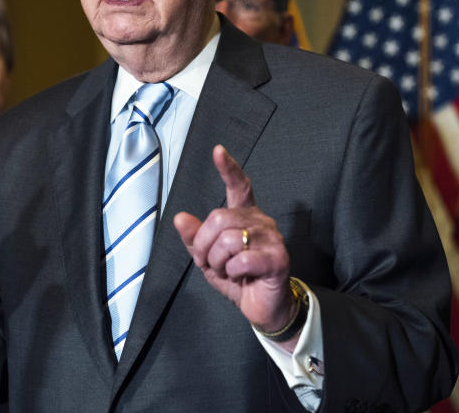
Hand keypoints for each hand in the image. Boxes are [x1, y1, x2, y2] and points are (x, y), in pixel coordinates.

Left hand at [174, 145, 299, 344]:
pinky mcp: (278, 258)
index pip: (239, 186)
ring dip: (218, 262)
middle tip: (212, 263)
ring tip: (228, 271)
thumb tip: (180, 217)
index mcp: (244, 216)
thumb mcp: (208, 258)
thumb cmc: (238, 278)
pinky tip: (242, 276)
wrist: (262, 307)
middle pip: (218, 218)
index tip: (218, 151)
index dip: (228, 168)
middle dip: (205, 245)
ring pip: (228, 239)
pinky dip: (233, 272)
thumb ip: (195, 238)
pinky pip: (242, 259)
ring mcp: (271, 238)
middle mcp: (260, 221)